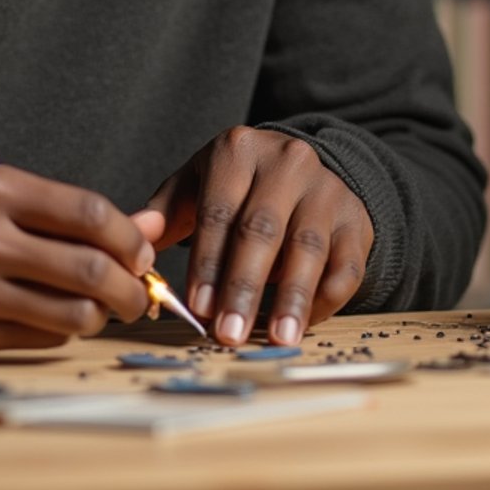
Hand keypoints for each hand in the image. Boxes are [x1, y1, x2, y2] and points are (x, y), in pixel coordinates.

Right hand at [0, 166, 155, 359]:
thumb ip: (63, 210)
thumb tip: (145, 230)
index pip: (88, 213)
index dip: (128, 238)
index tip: (140, 251)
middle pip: (90, 268)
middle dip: (131, 287)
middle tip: (138, 293)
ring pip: (72, 313)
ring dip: (100, 315)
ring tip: (99, 308)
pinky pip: (40, 338)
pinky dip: (61, 330)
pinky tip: (55, 317)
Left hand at [131, 127, 373, 346]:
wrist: (302, 169)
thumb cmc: (235, 186)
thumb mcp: (196, 184)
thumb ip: (163, 213)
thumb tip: (134, 241)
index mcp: (237, 150)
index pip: (219, 211)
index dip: (208, 261)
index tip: (199, 306)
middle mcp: (286, 162)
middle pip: (262, 230)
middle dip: (243, 286)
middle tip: (229, 332)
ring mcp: (326, 188)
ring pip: (307, 247)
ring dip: (291, 299)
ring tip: (276, 338)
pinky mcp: (356, 218)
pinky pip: (345, 264)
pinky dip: (326, 299)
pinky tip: (305, 324)